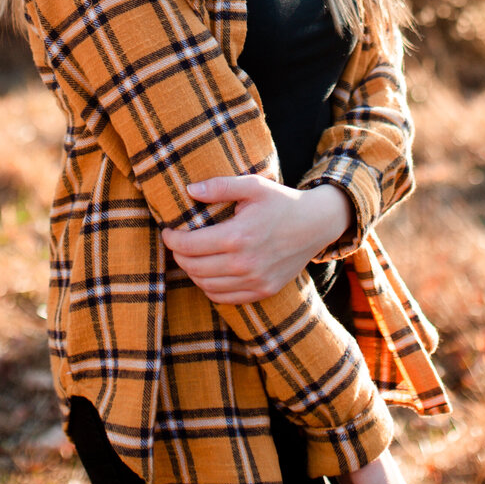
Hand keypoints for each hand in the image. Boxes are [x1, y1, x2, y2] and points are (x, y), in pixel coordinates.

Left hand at [160, 176, 350, 303]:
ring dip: (192, 272)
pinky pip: (224, 298)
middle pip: (193, 268)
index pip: (189, 246)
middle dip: (178, 255)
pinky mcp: (263, 291)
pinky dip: (209, 287)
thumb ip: (220, 186)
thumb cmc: (281, 201)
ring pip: (206, 285)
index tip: (168, 231)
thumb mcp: (253, 185)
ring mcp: (255, 281)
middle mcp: (245, 264)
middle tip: (176, 244)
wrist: (316, 224)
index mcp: (238, 236)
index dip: (172, 239)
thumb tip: (190, 190)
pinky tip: (208, 272)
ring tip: (190, 256)